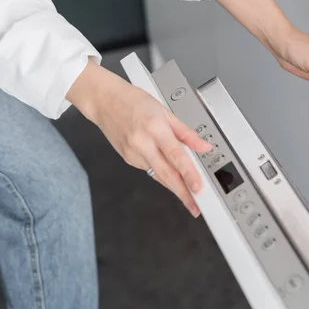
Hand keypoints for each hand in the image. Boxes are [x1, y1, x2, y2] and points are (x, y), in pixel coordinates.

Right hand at [67, 60, 211, 216]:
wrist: (104, 101)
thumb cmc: (134, 102)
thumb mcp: (166, 112)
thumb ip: (186, 133)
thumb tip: (204, 146)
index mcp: (155, 128)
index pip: (176, 156)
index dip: (188, 174)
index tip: (198, 188)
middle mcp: (142, 143)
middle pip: (166, 174)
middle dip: (183, 193)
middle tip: (195, 207)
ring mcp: (133, 154)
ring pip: (158, 175)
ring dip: (174, 185)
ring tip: (189, 194)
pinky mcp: (128, 159)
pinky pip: (150, 170)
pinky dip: (161, 172)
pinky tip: (168, 172)